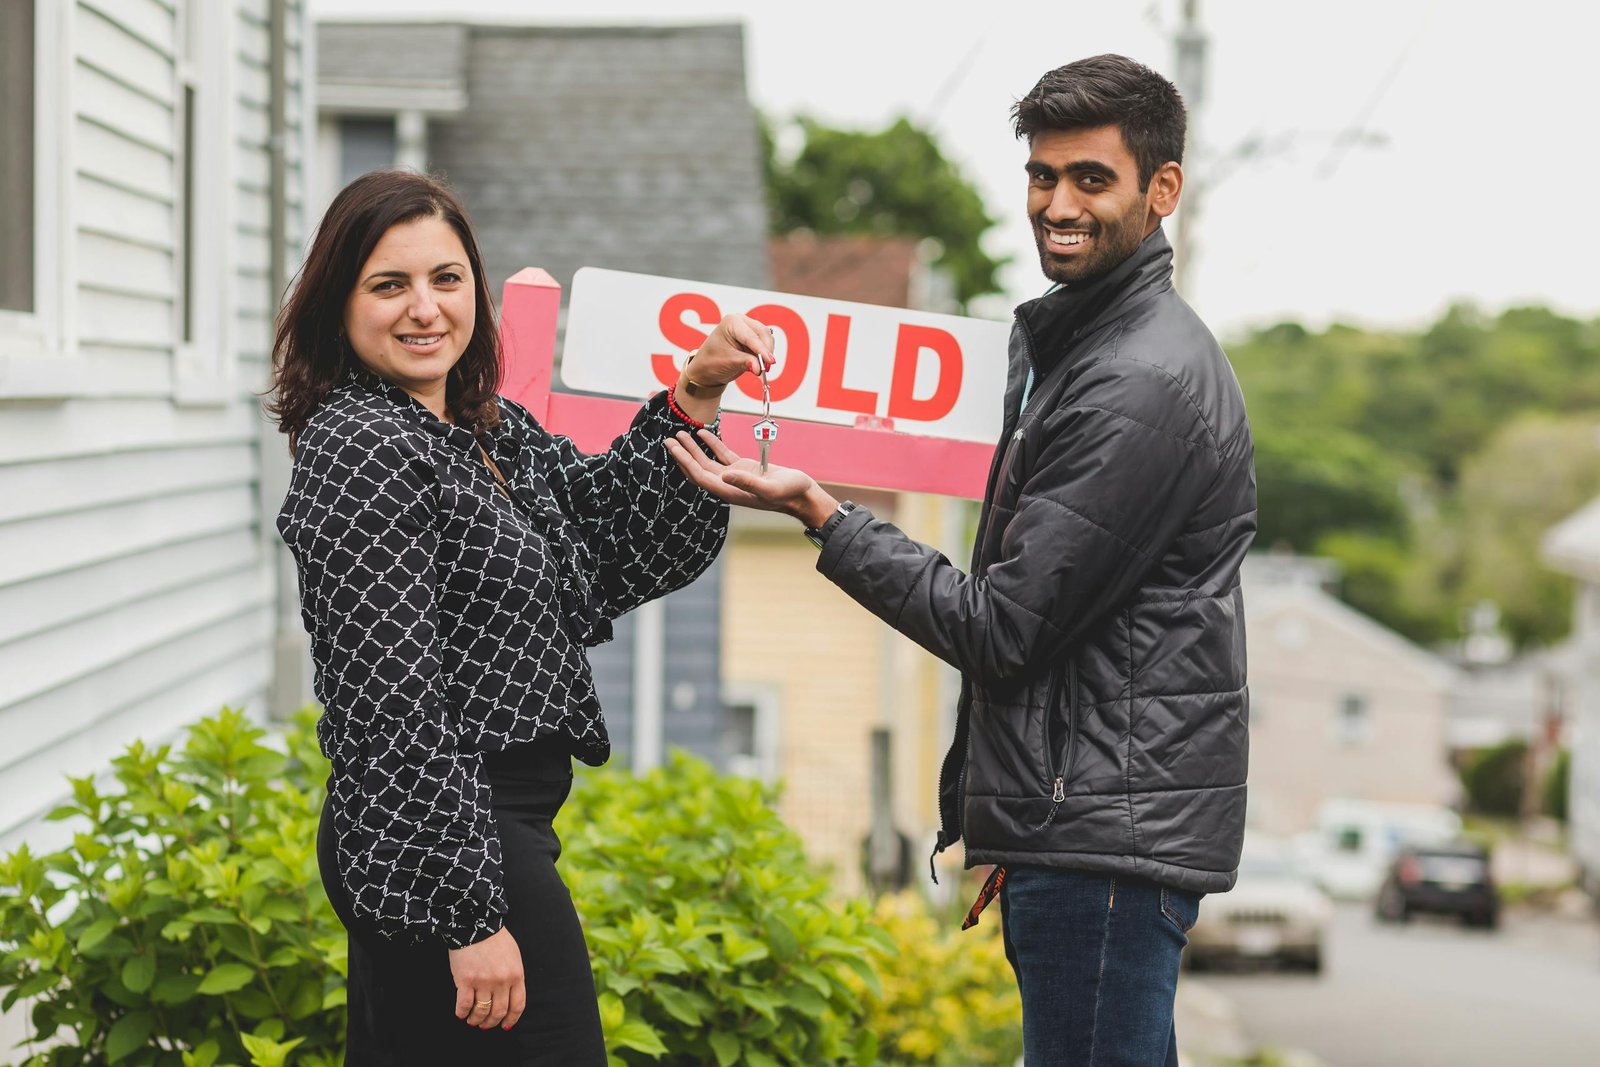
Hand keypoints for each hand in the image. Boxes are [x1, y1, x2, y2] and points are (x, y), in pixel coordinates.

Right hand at [449, 926, 525, 1030]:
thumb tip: (510, 997)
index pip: (517, 1005)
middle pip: (499, 1011)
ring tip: (472, 1020)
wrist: (476, 923)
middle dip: (492, 1022)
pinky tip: (461, 1013)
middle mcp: (501, 981)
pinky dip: (462, 1013)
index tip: (505, 1025)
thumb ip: (514, 976)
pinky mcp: (465, 980)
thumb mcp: (513, 957)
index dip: (511, 1019)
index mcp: (516, 975)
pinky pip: (464, 1005)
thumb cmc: (495, 939)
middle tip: (485, 1025)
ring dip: (476, 1020)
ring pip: (481, 1011)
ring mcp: (483, 982)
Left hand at [665, 430, 837, 527]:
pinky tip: (703, 433)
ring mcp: (735, 476)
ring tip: (680, 434)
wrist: (803, 494)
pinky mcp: (744, 468)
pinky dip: (712, 444)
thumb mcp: (770, 488)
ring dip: (694, 448)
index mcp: (730, 491)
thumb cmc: (789, 493)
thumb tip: (724, 476)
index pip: (700, 476)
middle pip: (699, 468)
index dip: (685, 462)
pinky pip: (722, 455)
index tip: (673, 448)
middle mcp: (728, 484)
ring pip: (708, 461)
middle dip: (683, 454)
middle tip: (668, 439)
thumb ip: (747, 483)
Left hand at [683, 314, 776, 387]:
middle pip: (762, 333)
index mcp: (731, 322)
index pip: (750, 336)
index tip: (770, 361)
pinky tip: (760, 364)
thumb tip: (759, 368)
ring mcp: (749, 328)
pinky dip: (766, 355)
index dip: (761, 349)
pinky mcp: (754, 338)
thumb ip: (745, 363)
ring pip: (767, 339)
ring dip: (767, 353)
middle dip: (766, 351)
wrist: (707, 368)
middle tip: (767, 368)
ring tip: (762, 367)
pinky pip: (766, 344)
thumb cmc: (712, 361)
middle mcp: (741, 322)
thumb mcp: (728, 362)